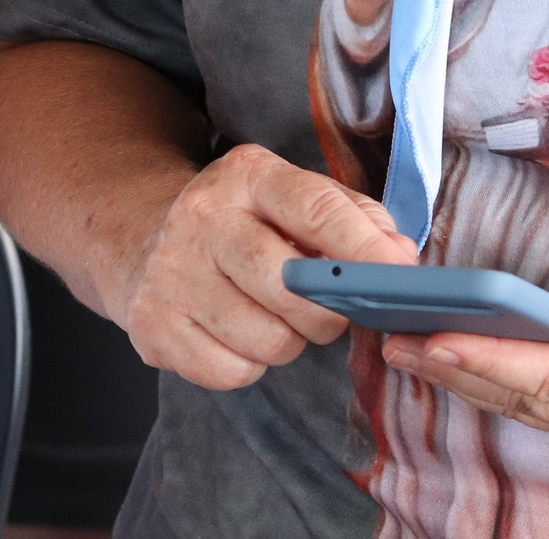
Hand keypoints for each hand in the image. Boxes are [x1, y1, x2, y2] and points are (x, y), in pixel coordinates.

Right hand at [108, 143, 416, 389]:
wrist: (146, 244)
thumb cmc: (246, 226)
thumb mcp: (295, 199)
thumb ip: (354, 218)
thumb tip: (399, 257)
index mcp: (246, 175)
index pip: (314, 209)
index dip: (363, 249)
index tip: (401, 276)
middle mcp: (201, 216)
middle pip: (288, 287)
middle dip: (327, 313)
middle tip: (332, 312)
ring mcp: (170, 272)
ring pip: (266, 340)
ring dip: (289, 343)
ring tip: (277, 319)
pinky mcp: (151, 324)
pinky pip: (231, 372)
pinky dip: (248, 365)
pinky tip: (238, 336)